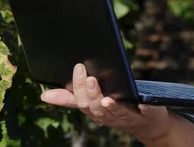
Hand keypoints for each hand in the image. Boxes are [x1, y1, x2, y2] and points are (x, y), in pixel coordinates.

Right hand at [41, 63, 172, 142]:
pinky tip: (143, 101)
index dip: (79, 88)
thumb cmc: (118, 108)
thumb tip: (44, 95)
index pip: (83, 102)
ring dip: (112, 106)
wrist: (148, 124)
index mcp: (96, 111)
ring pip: (118, 113)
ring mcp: (130, 116)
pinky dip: (145, 107)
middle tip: (91, 78)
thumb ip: (72, 98)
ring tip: (108, 97)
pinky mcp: (149, 113)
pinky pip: (147, 111)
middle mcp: (111, 116)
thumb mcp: (94, 103)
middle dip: (93, 94)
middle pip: (98, 108)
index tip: (79, 68)